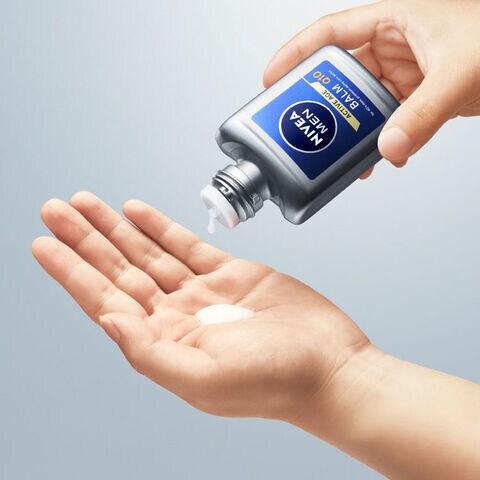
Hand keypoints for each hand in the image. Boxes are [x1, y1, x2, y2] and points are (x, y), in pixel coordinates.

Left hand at [32, 192, 370, 421]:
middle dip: (87, 239)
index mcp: (165, 342)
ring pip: (149, 252)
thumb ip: (150, 351)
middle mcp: (178, 315)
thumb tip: (107, 319)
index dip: (72, 271)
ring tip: (87, 203)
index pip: (105, 300)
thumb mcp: (205, 377)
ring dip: (117, 228)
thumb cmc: (275, 381)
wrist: (328, 365)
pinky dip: (160, 226)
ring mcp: (203, 292)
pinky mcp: (231, 273)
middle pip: (120, 269)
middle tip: (57, 209)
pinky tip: (137, 212)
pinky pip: (186, 245)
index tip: (44, 243)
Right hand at [263, 0, 479, 175]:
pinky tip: (381, 158)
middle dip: (321, 103)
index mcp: (392, 21)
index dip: (295, 54)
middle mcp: (392, 47)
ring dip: (351, 132)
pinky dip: (379, 142)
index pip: (330, 33)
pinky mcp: (415, 99)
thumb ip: (423, 113)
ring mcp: (402, 75)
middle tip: (303, 127)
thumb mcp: (459, 71)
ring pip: (361, 105)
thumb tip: (389, 148)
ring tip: (340, 154)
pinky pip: (385, 122)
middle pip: (339, 76)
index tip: (271, 79)